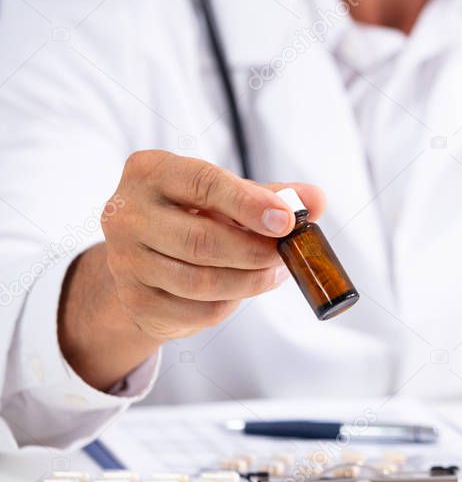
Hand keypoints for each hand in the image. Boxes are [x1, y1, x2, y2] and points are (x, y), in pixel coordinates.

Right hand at [58, 151, 324, 388]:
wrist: (145, 260)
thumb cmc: (194, 216)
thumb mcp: (230, 197)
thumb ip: (274, 196)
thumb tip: (317, 199)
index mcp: (149, 171)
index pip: (203, 183)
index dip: (248, 204)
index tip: (286, 221)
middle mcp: (125, 212)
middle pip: (201, 240)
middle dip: (254, 252)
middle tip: (286, 256)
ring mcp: (124, 259)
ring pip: (200, 281)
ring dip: (249, 281)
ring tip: (274, 272)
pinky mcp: (134, 300)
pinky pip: (196, 310)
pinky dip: (230, 304)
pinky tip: (242, 291)